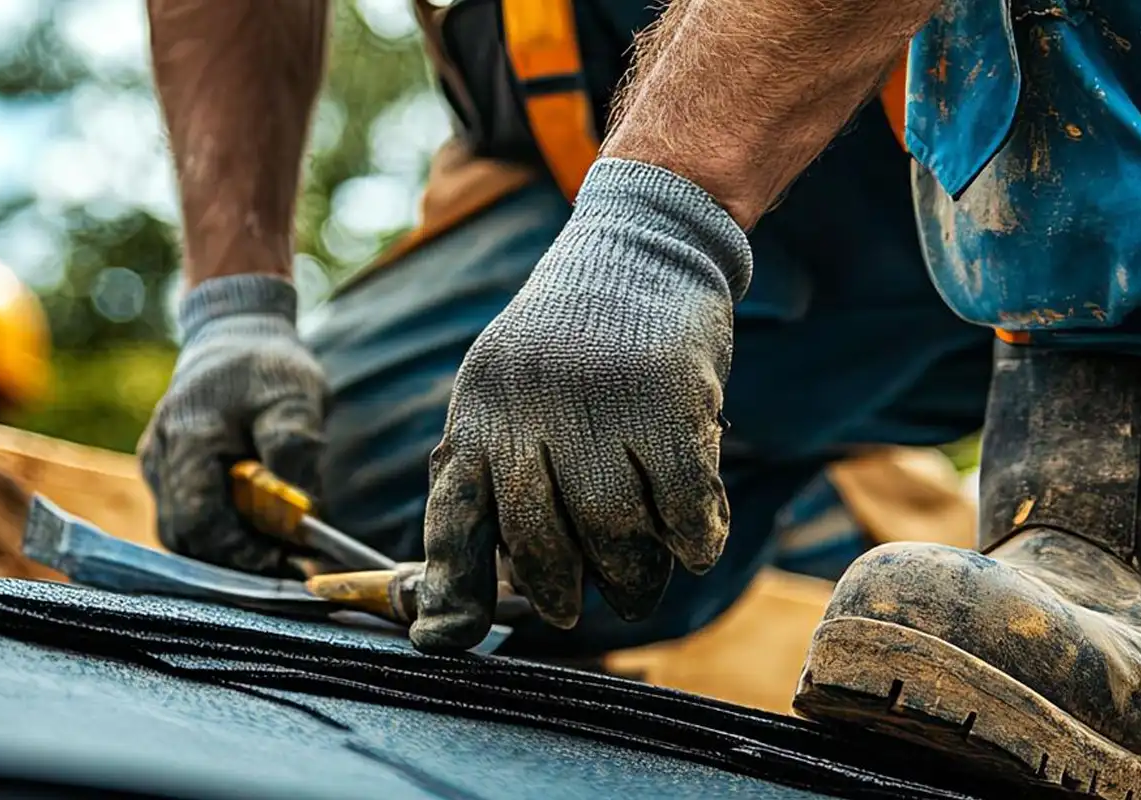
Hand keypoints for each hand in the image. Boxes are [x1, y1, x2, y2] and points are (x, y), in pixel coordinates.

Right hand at [140, 275, 326, 574]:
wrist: (233, 335)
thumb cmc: (268, 366)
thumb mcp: (297, 397)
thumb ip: (295, 450)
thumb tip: (302, 514)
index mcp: (188, 436)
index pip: (200, 520)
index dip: (241, 552)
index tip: (288, 562)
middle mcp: (159, 456)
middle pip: (186, 537)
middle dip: (236, 561)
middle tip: (289, 565)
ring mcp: (154, 466)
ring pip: (181, 534)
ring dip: (226, 552)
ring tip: (278, 550)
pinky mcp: (162, 474)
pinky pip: (184, 520)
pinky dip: (218, 535)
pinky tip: (257, 532)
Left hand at [411, 158, 753, 650]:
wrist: (643, 243)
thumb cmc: (577, 339)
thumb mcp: (508, 387)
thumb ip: (494, 469)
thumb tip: (479, 588)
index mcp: (478, 408)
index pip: (453, 518)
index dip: (450, 590)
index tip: (447, 639)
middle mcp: (528, 406)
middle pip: (537, 541)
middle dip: (557, 592)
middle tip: (578, 608)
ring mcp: (600, 402)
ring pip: (613, 533)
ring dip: (632, 574)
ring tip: (640, 579)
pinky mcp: (670, 400)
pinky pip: (683, 506)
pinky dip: (693, 539)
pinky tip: (694, 539)